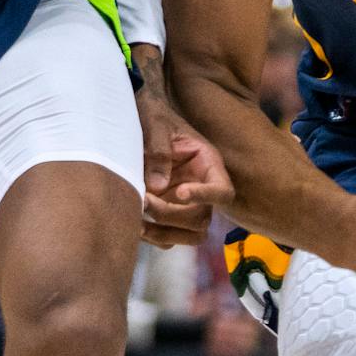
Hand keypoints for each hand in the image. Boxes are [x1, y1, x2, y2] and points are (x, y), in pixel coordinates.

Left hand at [142, 89, 227, 247]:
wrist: (139, 121)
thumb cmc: (152, 117)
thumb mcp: (155, 125)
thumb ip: (158, 150)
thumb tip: (157, 187)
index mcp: (208, 164)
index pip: (223, 191)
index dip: (207, 196)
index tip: (180, 192)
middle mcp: (201, 188)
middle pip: (202, 218)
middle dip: (172, 215)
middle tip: (144, 200)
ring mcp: (186, 205)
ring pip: (190, 235)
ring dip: (163, 233)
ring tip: (136, 221)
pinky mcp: (169, 215)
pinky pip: (169, 238)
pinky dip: (153, 237)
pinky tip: (132, 222)